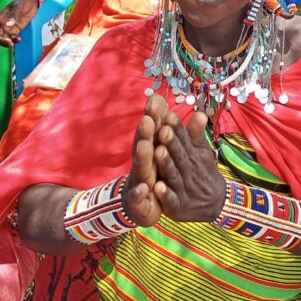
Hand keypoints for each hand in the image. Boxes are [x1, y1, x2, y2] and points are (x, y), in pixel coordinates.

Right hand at [0, 0, 39, 45]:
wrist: (33, 1)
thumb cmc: (23, 0)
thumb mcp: (18, 5)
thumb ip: (14, 15)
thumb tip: (8, 24)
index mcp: (0, 16)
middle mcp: (3, 23)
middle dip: (0, 40)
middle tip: (8, 42)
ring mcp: (10, 27)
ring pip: (4, 38)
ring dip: (6, 42)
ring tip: (12, 43)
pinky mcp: (17, 30)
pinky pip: (13, 37)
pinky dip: (14, 40)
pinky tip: (18, 40)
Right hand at [123, 96, 167, 226]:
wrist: (140, 204)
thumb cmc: (151, 170)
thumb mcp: (158, 147)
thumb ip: (162, 124)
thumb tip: (160, 96)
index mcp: (150, 149)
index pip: (152, 131)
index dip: (154, 116)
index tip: (157, 101)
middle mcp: (142, 162)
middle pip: (143, 146)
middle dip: (144, 133)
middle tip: (148, 120)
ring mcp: (138, 180)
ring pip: (141, 168)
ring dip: (143, 157)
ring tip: (145, 146)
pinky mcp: (138, 200)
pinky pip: (138, 196)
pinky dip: (140, 192)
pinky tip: (144, 188)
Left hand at [152, 105, 223, 222]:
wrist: (215, 203)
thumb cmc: (202, 172)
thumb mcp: (202, 152)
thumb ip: (196, 134)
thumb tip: (200, 112)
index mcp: (191, 155)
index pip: (184, 140)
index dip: (177, 129)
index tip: (169, 115)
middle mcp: (188, 171)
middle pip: (179, 156)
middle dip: (171, 143)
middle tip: (163, 129)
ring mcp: (183, 189)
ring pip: (173, 175)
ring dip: (166, 164)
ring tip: (158, 151)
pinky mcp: (177, 207)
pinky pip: (171, 200)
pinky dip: (165, 195)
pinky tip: (157, 187)